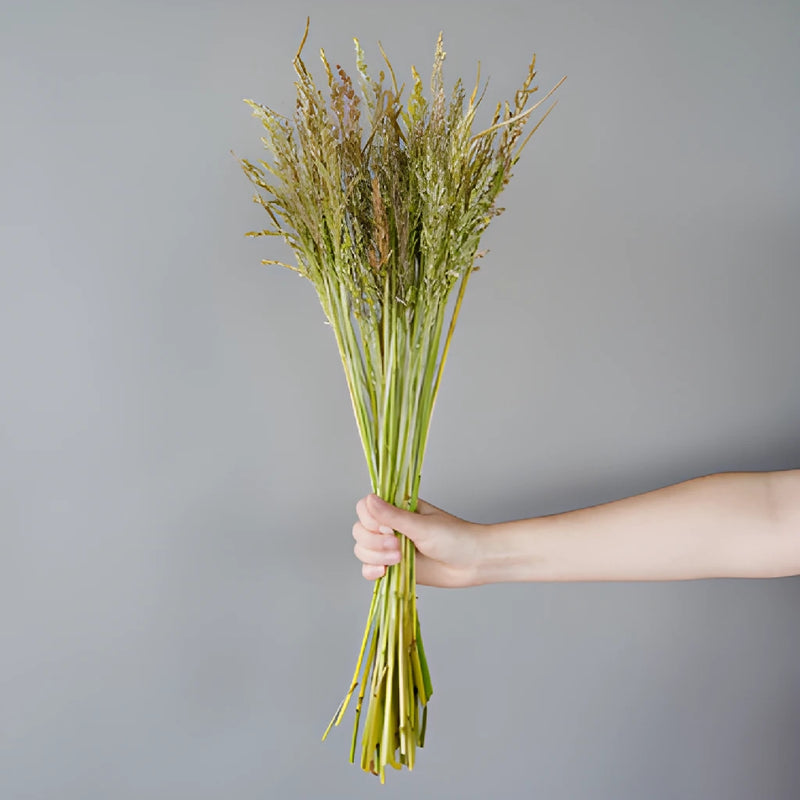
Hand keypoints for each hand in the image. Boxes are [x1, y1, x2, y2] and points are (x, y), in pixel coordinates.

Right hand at [352, 494, 484, 587]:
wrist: (473, 563)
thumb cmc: (456, 538)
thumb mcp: (423, 525)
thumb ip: (393, 516)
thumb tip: (369, 499)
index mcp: (398, 508)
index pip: (365, 508)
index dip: (370, 520)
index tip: (388, 528)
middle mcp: (391, 526)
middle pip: (360, 531)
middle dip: (374, 542)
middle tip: (398, 547)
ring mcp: (391, 547)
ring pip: (362, 550)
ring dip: (375, 557)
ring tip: (399, 559)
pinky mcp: (394, 567)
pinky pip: (369, 569)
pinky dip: (371, 571)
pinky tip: (384, 572)